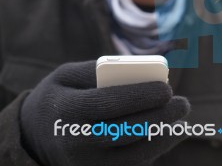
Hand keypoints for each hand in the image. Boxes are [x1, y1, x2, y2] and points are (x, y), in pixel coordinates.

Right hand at [20, 60, 189, 165]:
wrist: (33, 135)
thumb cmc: (56, 97)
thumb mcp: (65, 75)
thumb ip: (95, 70)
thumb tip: (134, 69)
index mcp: (66, 111)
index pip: (107, 103)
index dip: (139, 96)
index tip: (166, 88)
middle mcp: (75, 142)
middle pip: (124, 131)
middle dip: (159, 118)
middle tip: (183, 104)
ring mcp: (85, 165)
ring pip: (131, 156)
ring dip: (161, 139)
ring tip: (181, 122)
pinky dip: (151, 152)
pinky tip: (166, 135)